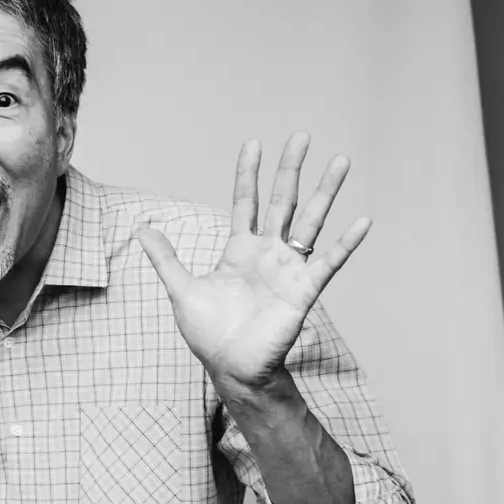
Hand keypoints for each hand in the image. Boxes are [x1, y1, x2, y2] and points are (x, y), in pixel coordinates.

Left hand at [137, 133, 371, 397]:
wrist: (231, 367)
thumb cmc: (209, 333)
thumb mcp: (182, 289)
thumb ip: (166, 258)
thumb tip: (141, 228)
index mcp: (239, 250)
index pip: (246, 201)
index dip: (249, 173)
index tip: (254, 142)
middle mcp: (268, 253)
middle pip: (283, 201)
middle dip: (291, 169)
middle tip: (302, 136)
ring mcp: (289, 269)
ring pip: (311, 221)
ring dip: (327, 191)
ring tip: (341, 160)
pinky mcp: (304, 290)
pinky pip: (328, 262)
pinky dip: (346, 243)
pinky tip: (363, 220)